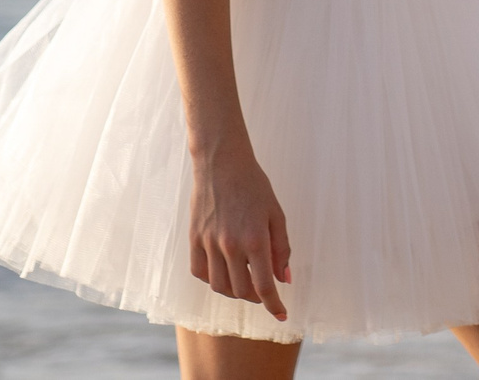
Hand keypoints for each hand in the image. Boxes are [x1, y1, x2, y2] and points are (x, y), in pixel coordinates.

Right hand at [188, 150, 291, 319]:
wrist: (222, 163)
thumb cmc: (254, 186)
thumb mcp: (276, 214)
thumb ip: (282, 248)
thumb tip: (284, 279)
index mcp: (255, 239)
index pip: (264, 286)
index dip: (274, 305)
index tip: (281, 315)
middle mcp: (230, 245)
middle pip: (241, 290)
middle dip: (256, 297)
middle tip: (263, 292)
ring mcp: (209, 242)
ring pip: (219, 286)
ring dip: (234, 292)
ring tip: (244, 283)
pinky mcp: (194, 238)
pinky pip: (200, 272)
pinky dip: (212, 279)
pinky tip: (223, 272)